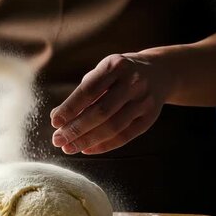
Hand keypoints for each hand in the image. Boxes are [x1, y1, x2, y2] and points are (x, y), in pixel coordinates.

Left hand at [50, 53, 173, 154]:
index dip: (70, 108)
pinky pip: (125, 136)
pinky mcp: (150, 117)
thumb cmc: (119, 74)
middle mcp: (132, 82)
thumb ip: (81, 93)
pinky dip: (104, 145)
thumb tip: (57, 117)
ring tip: (68, 148)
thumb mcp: (102, 73)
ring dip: (87, 140)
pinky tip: (86, 149)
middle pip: (101, 111)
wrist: (160, 72)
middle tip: (57, 140)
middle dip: (76, 128)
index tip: (54, 122)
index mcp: (115, 66)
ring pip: (113, 126)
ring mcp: (144, 100)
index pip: (89, 90)